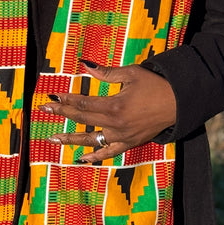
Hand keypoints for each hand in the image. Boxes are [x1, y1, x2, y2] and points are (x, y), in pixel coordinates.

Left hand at [42, 61, 176, 163]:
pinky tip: (81, 159)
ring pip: (91, 139)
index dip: (66, 99)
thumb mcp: (131, 74)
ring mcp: (122, 137)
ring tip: (53, 138)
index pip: (83, 104)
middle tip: (45, 109)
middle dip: (62, 113)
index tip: (53, 96)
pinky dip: (95, 157)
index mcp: (115, 106)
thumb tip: (85, 66)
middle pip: (83, 120)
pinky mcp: (130, 143)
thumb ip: (106, 73)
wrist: (178, 103)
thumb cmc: (154, 84)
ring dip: (71, 138)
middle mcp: (116, 125)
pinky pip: (109, 153)